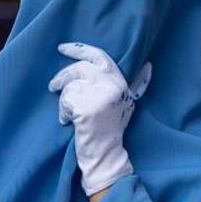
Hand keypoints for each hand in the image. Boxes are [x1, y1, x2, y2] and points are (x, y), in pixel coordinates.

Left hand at [48, 43, 150, 195]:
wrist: (106, 153)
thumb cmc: (112, 128)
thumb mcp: (127, 103)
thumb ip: (137, 84)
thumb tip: (148, 66)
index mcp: (120, 82)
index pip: (99, 56)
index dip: (79, 49)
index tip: (62, 48)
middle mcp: (112, 86)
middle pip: (79, 68)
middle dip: (62, 76)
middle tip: (53, 86)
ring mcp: (99, 98)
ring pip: (70, 86)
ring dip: (64, 100)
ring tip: (70, 114)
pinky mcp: (86, 109)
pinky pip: (65, 101)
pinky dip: (63, 112)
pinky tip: (69, 122)